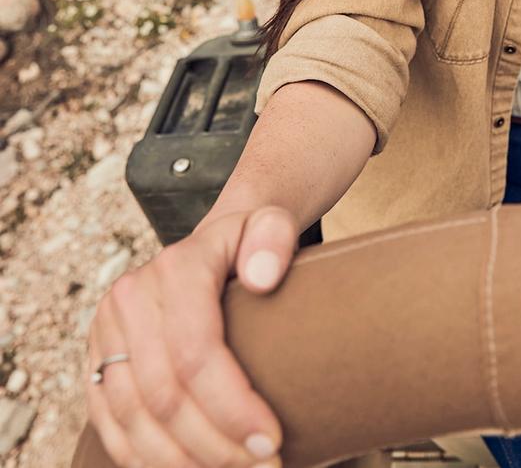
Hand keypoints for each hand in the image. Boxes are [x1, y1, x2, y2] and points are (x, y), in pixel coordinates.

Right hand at [86, 205, 298, 467]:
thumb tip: (263, 278)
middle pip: (164, 394)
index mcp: (175, 268)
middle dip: (214, 445)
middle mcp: (130, 297)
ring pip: (132, 418)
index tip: (271, 439)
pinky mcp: (96, 360)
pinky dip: (144, 460)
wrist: (211, 247)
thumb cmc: (250, 245)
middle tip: (263, 466)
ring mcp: (106, 331)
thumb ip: (275, 239)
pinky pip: (110, 425)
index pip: (196, 352)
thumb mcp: (271, 226)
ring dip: (181, 462)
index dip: (232, 406)